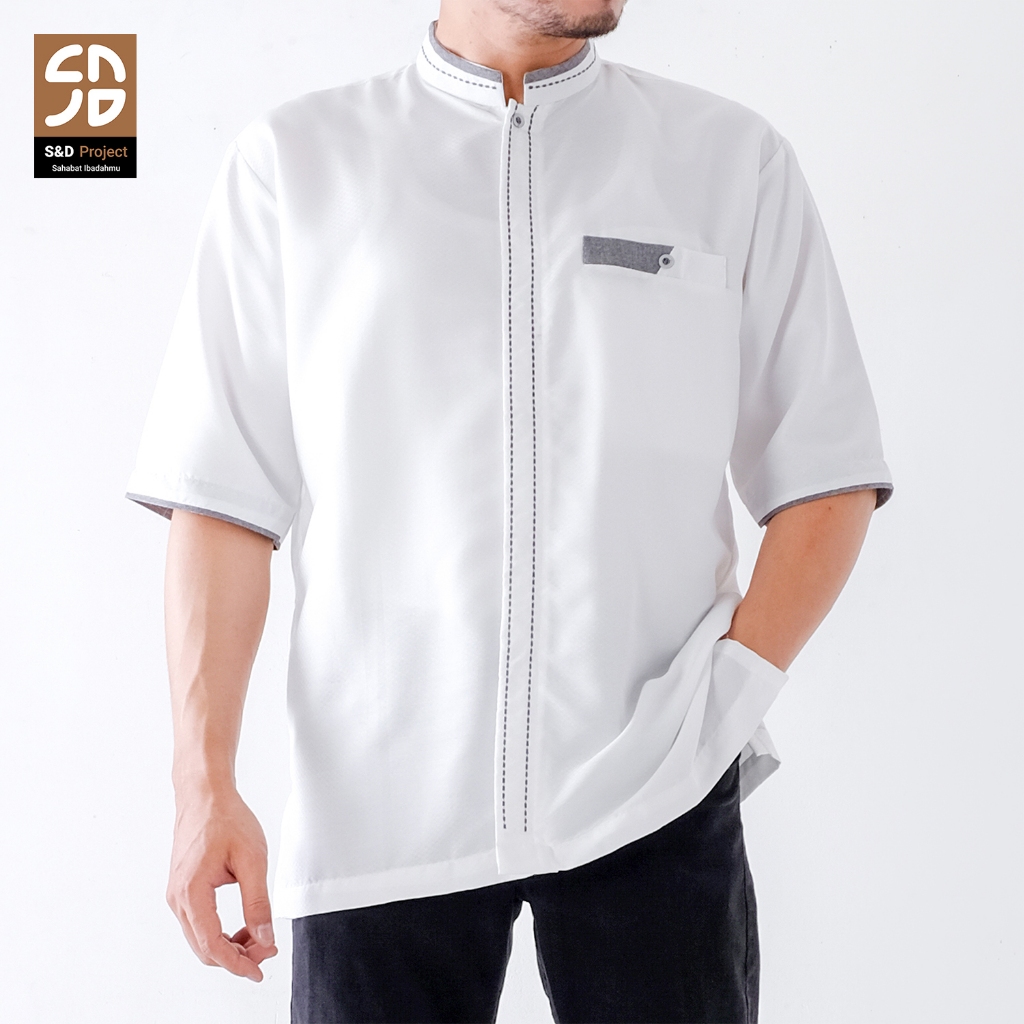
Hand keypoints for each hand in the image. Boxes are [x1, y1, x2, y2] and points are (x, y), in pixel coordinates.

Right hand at [166, 787, 277, 981]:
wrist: (204, 795)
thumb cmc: (226, 819)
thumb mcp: (252, 859)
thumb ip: (258, 902)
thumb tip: (265, 937)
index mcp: (192, 892)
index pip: (211, 945)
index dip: (237, 963)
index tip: (259, 970)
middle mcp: (177, 899)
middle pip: (204, 948)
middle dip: (237, 956)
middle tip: (267, 951)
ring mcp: (177, 895)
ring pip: (201, 939)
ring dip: (229, 945)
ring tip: (260, 938)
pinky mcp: (182, 890)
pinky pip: (199, 924)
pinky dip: (220, 932)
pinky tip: (244, 926)